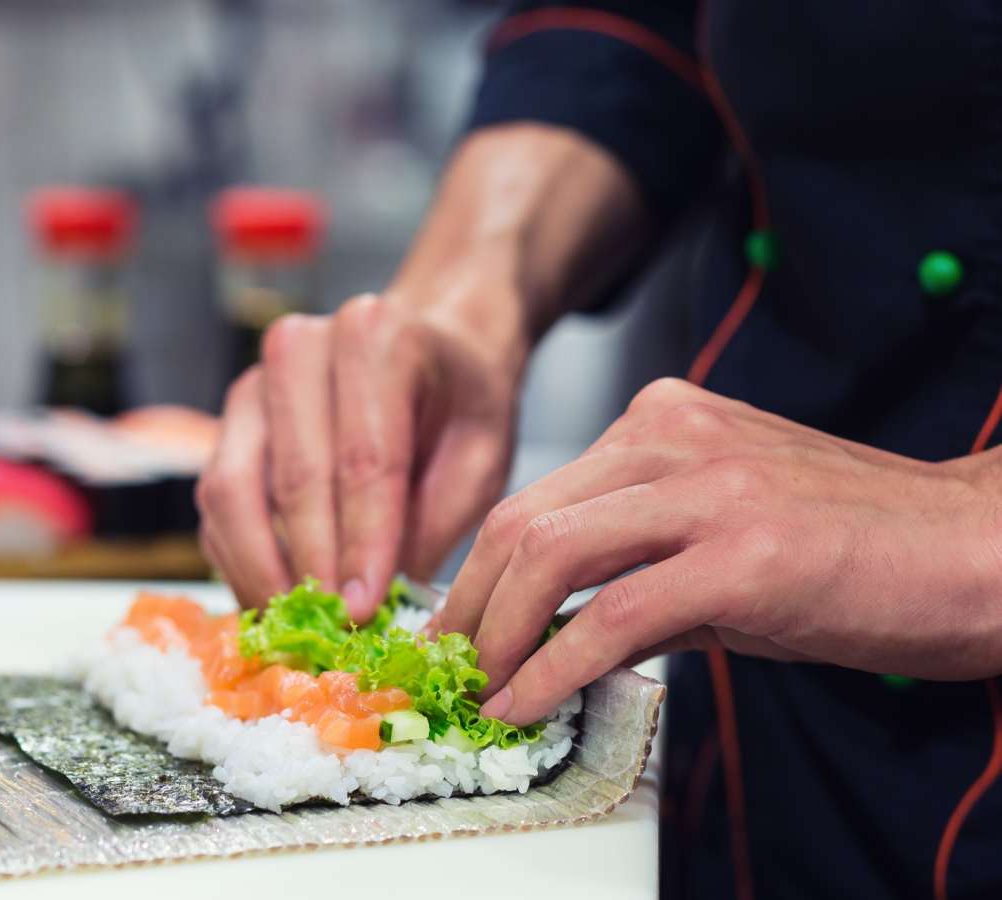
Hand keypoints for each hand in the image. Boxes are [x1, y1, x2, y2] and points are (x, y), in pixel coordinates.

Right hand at [197, 293, 520, 617]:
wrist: (432, 348)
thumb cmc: (461, 403)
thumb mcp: (482, 455)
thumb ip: (436, 519)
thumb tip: (382, 604)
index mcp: (377, 336)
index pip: (364, 457)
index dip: (363, 543)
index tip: (364, 610)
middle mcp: (301, 348)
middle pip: (293, 475)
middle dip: (313, 564)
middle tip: (332, 630)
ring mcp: (253, 386)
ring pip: (231, 488)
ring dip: (260, 568)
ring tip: (297, 627)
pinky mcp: (228, 425)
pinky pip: (216, 503)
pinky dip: (239, 559)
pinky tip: (274, 601)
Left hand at [428, 377, 1001, 724]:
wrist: (975, 549)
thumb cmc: (856, 545)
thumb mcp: (724, 533)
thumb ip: (638, 566)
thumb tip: (557, 633)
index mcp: (663, 421)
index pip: (536, 497)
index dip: (480, 574)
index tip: (461, 629)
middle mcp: (673, 437)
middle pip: (522, 520)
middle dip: (469, 605)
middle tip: (452, 668)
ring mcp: (707, 490)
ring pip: (550, 553)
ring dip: (497, 635)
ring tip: (483, 690)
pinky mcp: (742, 555)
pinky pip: (614, 613)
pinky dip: (556, 666)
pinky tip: (531, 702)